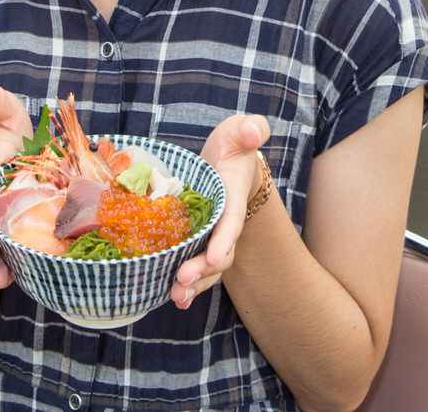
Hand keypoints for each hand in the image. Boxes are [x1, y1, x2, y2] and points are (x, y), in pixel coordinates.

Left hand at [170, 114, 269, 308]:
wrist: (228, 165)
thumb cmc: (233, 147)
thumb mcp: (239, 132)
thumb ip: (250, 128)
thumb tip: (254, 131)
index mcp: (232, 198)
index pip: (231, 221)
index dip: (225, 240)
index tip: (216, 257)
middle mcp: (225, 224)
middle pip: (219, 254)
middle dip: (203, 269)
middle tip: (182, 279)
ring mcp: (213, 238)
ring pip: (208, 268)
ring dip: (194, 285)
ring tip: (177, 297)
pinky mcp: (198, 244)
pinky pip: (196, 268)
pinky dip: (188, 286)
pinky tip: (174, 298)